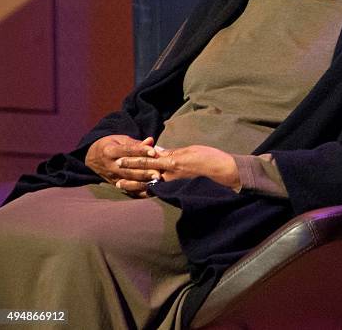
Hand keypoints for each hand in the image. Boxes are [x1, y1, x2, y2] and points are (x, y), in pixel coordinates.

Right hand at [84, 135, 159, 196]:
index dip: (141, 151)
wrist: (93, 156)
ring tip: (156, 179)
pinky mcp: (114, 183)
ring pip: (128, 179)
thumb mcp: (120, 140)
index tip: (154, 152)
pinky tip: (149, 189)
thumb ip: (136, 143)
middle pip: (128, 168)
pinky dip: (138, 189)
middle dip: (144, 170)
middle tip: (158, 171)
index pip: (127, 151)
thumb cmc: (111, 145)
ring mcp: (112, 176)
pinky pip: (127, 188)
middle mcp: (110, 165)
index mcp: (110, 151)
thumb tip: (151, 141)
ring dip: (143, 180)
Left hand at [117, 145, 240, 190]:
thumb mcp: (191, 150)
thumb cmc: (211, 158)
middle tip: (115, 171)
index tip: (121, 158)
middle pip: (145, 172)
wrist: (226, 174)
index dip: (133, 158)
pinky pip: (160, 192)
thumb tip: (157, 152)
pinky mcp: (179, 192)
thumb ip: (173, 152)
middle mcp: (171, 174)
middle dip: (129, 171)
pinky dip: (148, 192)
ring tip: (121, 184)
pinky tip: (140, 192)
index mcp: (173, 161)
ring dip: (134, 184)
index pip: (148, 159)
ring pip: (150, 184)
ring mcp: (174, 185)